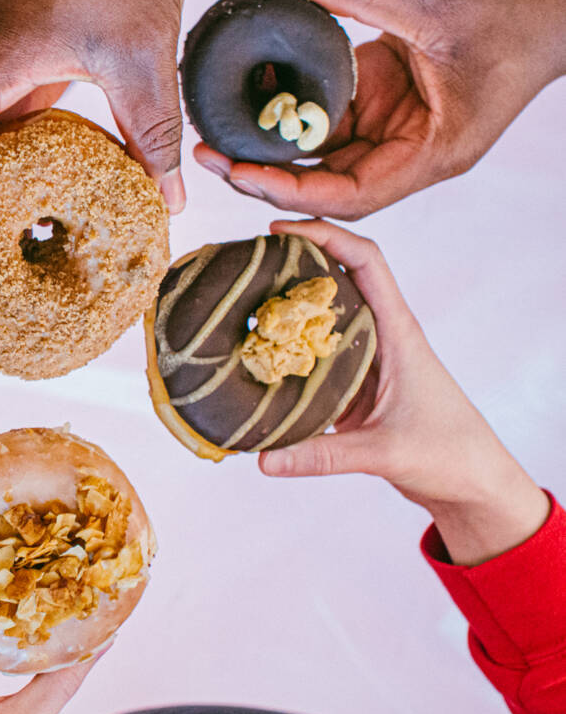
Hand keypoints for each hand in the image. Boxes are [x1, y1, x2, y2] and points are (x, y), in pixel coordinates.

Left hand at [195, 0, 565, 218]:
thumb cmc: (518, 9)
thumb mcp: (436, 1)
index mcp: (431, 152)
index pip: (350, 194)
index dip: (291, 190)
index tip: (240, 173)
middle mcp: (409, 150)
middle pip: (325, 181)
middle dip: (265, 172)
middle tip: (206, 151)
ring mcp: (396, 126)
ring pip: (322, 151)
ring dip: (271, 143)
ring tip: (214, 127)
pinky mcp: (386, 97)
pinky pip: (329, 114)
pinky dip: (290, 108)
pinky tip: (249, 95)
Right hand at [258, 220, 548, 565]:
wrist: (473, 481)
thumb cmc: (448, 455)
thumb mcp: (384, 453)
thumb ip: (321, 456)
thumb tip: (262, 460)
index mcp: (397, 333)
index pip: (365, 262)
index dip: (325, 236)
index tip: (279, 232)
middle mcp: (381, 336)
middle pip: (338, 277)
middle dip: (294, 259)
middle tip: (246, 260)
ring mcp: (367, 358)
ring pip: (324, 313)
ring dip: (288, 300)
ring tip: (241, 297)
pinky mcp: (355, 382)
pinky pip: (316, 350)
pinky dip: (289, 343)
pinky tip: (256, 351)